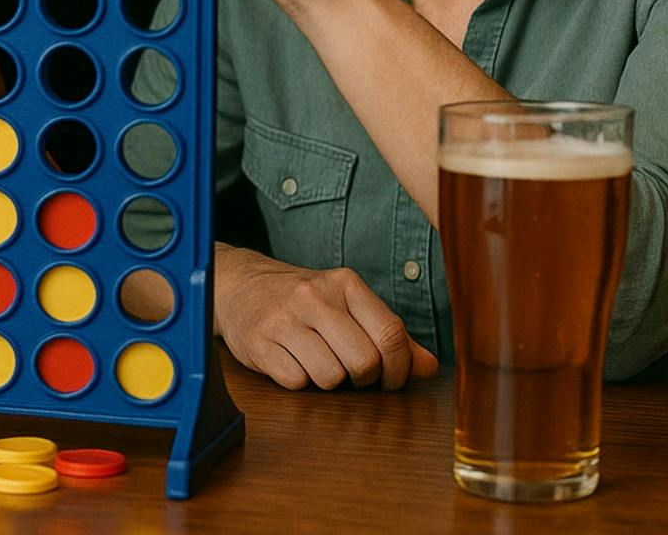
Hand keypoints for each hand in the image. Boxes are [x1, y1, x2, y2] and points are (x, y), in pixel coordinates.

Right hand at [215, 245, 439, 389]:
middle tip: (352, 372)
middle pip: (363, 362)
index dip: (399, 368)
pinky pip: (297, 382)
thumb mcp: (347, 305)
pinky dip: (299, 381)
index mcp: (344, 283)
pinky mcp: (259, 343)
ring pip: (330, 377)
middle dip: (363, 378)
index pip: (390, 333)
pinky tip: (292, 361)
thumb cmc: (303, 300)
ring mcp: (283, 319)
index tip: (391, 379)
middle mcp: (313, 297)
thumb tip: (429, 367)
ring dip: (329, 380)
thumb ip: (389, 334)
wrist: (238, 286)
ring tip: (318, 362)